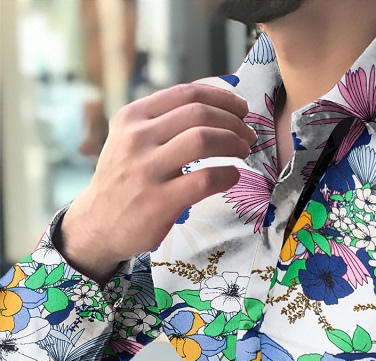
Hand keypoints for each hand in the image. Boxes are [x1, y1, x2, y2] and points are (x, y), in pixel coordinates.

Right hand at [60, 82, 257, 283]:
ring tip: (244, 152)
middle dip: (233, 121)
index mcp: (132, 117)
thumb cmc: (127, 178)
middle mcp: (137, 138)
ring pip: (203, 140)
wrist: (99, 223)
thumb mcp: (132, 139)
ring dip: (234, 143)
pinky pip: (206, 180)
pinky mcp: (160, 201)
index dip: (222, 97)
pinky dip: (228, 175)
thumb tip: (217, 98)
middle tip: (248, 135)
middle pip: (199, 114)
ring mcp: (147, 170)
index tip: (241, 108)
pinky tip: (233, 176)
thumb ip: (166, 120)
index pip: (186, 94)